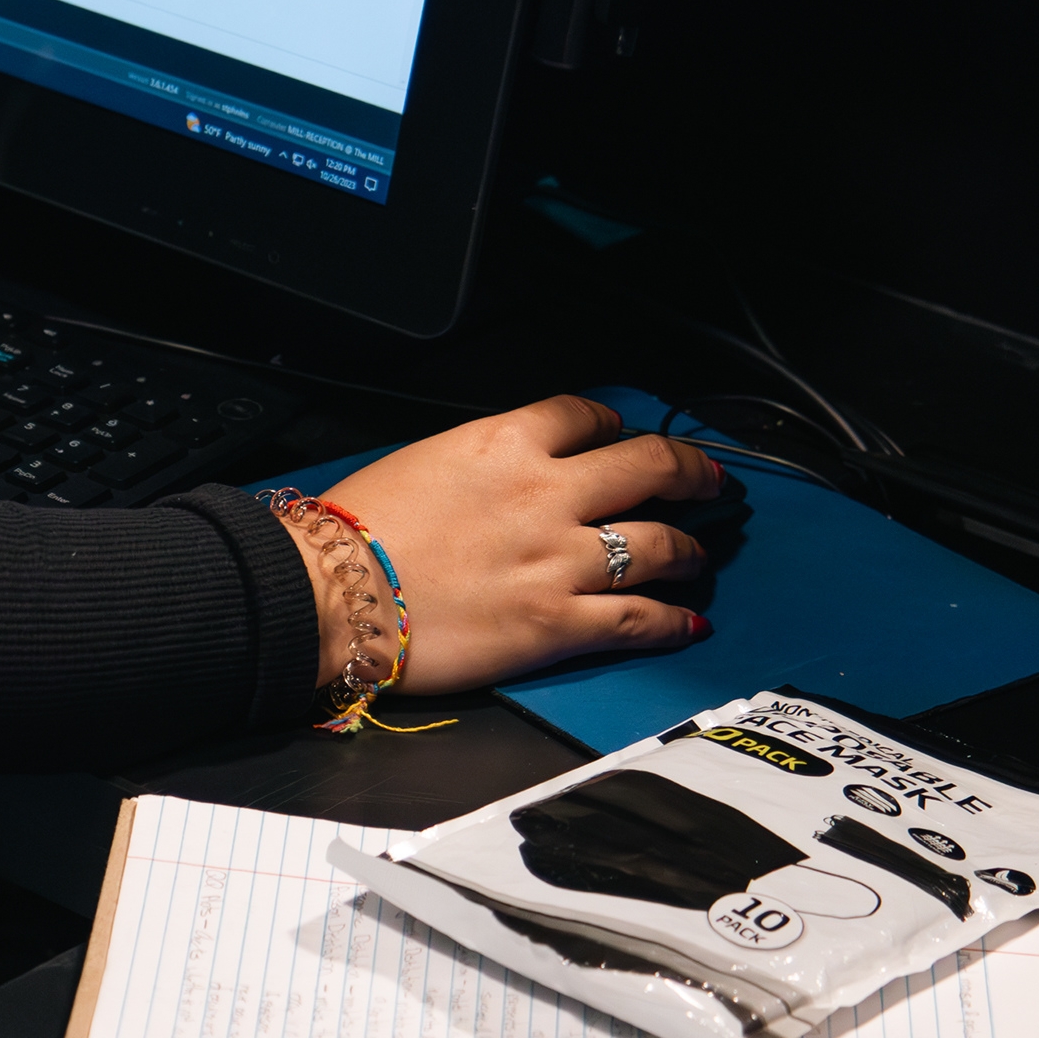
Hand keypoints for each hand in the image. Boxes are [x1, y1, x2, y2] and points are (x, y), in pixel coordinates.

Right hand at [277, 395, 721, 694]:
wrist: (330, 597)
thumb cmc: (355, 534)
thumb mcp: (422, 461)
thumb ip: (480, 463)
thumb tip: (503, 475)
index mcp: (504, 443)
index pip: (586, 414)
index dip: (617, 424)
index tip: (625, 435)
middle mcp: (545, 494)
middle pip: (648, 467)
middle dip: (689, 472)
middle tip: (708, 480)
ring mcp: (557, 560)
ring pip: (658, 544)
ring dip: (689, 548)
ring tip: (698, 553)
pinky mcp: (557, 624)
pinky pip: (640, 619)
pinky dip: (675, 620)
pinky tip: (690, 620)